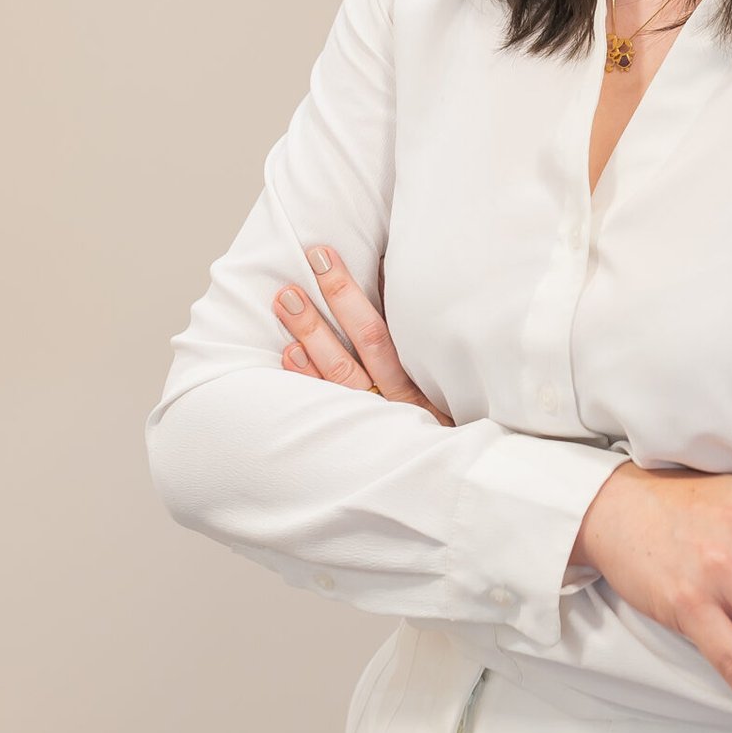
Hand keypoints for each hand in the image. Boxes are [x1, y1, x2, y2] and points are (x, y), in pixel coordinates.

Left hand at [275, 245, 452, 425]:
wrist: (441, 476)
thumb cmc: (443, 410)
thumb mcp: (445, 376)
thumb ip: (418, 331)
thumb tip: (389, 276)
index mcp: (424, 374)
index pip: (391, 327)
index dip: (361, 292)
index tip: (335, 257)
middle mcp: (399, 395)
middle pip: (368, 339)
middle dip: (339, 296)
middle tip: (315, 259)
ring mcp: (375, 415)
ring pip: (341, 371)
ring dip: (312, 331)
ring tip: (286, 298)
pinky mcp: (353, 431)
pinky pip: (326, 404)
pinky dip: (308, 377)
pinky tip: (290, 352)